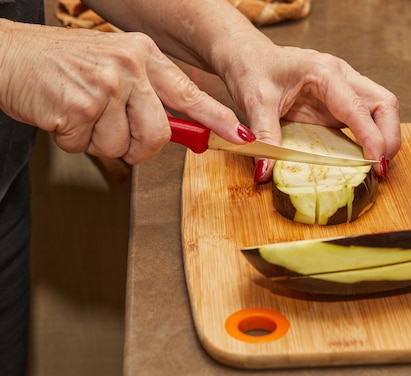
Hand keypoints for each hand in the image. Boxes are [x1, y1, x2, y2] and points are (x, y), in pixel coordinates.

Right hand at [0, 21, 248, 163]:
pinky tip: (62, 115)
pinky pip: (88, 148)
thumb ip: (148, 94)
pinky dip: (73, 141)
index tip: (241, 136)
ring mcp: (104, 86)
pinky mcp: (78, 108)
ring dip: (99, 142)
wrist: (8, 55)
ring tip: (80, 114)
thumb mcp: (114, 65)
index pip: (190, 93)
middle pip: (159, 134)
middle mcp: (128, 66)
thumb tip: (181, 129)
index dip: (217, 119)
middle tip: (117, 137)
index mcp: (143, 54)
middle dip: (138, 147)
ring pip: (121, 146)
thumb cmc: (62, 65)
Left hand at [218, 42, 400, 181]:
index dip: (372, 137)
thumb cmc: (252, 70)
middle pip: (384, 104)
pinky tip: (365, 158)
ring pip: (382, 109)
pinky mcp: (340, 101)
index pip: (358, 107)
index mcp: (323, 71)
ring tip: (376, 167)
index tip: (376, 164)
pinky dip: (372, 138)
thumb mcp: (254, 102)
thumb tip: (265, 171)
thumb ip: (265, 135)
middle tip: (380, 168)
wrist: (248, 55)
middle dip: (389, 137)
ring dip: (385, 137)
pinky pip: (367, 118)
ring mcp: (344, 87)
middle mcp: (341, 76)